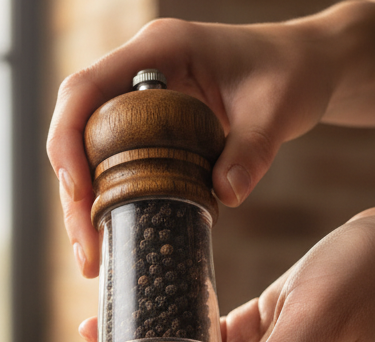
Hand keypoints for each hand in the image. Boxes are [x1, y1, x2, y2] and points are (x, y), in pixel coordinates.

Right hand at [46, 0, 374, 277]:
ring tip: (91, 259)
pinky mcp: (145, 125)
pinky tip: (110, 240)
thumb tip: (227, 195)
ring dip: (84, 206)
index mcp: (158, 49)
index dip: (68, 140)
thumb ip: (254, 148)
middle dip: (73, 192)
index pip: (85, 89)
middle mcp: (137, 71)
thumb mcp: (278, 108)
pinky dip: (107, 202)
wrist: (306, 68)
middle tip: (86, 249)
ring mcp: (137, 98)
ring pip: (88, 152)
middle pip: (77, 129)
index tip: (78, 193)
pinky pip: (111, 163)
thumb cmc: (293, 73)